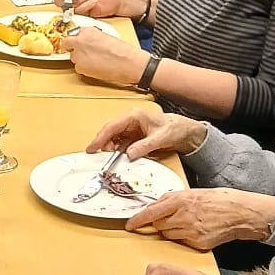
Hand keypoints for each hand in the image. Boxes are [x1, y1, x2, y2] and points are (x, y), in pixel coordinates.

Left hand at [67, 28, 146, 87]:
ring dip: (80, 58)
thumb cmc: (122, 50)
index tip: (77, 42)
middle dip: (71, 48)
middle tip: (81, 52)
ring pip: (73, 57)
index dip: (75, 39)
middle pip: (66, 44)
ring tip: (94, 60)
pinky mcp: (80, 68)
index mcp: (87, 31)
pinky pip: (78, 67)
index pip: (71, 33)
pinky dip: (84, 68)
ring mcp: (78, 55)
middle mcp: (80, 41)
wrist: (128, 63)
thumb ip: (92, 36)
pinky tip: (96, 67)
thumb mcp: (105, 35)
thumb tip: (86, 40)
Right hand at [86, 109, 205, 159]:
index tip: (91, 149)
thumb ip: (144, 146)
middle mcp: (129, 120)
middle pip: (109, 132)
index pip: (112, 127)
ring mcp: (130, 127)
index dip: (100, 138)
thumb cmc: (174, 129)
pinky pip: (119, 142)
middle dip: (103, 144)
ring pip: (112, 138)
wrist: (183, 131)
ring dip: (110, 148)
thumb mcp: (160, 138)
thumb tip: (129, 155)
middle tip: (102, 157)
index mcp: (134, 116)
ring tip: (111, 158)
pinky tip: (118, 156)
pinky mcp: (132, 135)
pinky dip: (116, 150)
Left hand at [126, 189, 274, 249]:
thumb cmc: (219, 199)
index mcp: (181, 201)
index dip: (137, 220)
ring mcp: (191, 232)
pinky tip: (195, 229)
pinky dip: (183, 237)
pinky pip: (182, 242)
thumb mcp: (192, 192)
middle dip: (158, 223)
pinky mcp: (198, 244)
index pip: (151, 213)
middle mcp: (184, 217)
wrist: (240, 213)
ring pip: (168, 235)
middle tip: (169, 218)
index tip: (130, 224)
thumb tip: (155, 205)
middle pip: (158, 225)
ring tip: (186, 222)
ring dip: (170, 230)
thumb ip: (172, 199)